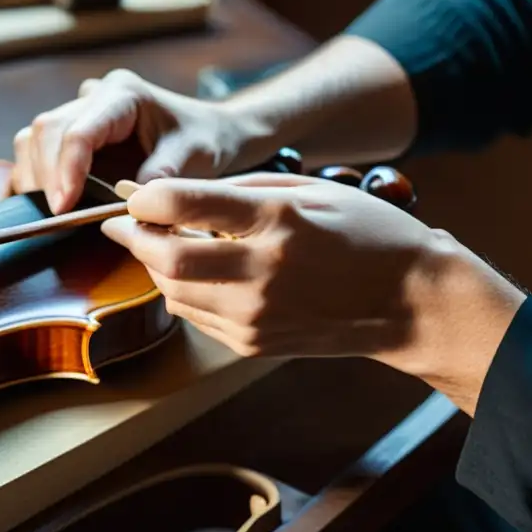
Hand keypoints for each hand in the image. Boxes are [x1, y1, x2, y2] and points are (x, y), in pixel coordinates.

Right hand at [11, 69, 278, 214]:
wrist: (209, 132)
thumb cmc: (205, 140)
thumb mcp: (195, 157)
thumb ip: (163, 176)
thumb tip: (130, 203)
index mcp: (123, 94)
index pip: (80, 130)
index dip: (66, 168)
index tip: (65, 206)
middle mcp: (94, 97)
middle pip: (47, 131)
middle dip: (47, 176)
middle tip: (60, 216)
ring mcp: (79, 112)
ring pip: (33, 138)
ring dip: (36, 177)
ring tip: (56, 210)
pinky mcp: (70, 132)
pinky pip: (35, 150)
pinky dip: (35, 177)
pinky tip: (50, 201)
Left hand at [100, 172, 524, 411]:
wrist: (412, 302)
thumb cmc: (363, 232)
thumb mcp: (306, 188)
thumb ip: (235, 189)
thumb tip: (168, 193)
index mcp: (279, 220)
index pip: (184, 204)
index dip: (144, 196)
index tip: (134, 191)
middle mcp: (263, 271)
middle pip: (165, 259)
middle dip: (131, 236)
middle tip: (118, 221)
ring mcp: (257, 315)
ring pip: (171, 292)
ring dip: (152, 265)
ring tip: (155, 242)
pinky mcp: (253, 343)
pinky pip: (193, 315)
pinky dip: (180, 291)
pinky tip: (192, 272)